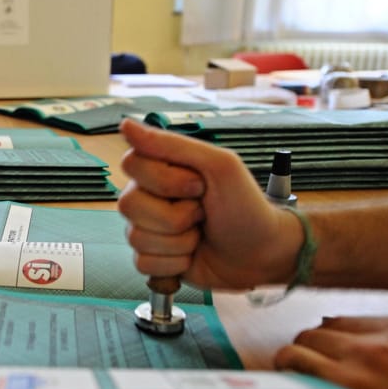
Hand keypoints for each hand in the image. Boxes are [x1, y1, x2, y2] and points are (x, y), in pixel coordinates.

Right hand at [117, 118, 300, 289]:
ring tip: (200, 234)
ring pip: (136, 237)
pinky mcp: (152, 257)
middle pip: (128, 204)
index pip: (131, 164)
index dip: (164, 179)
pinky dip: (174, 264)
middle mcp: (148, 196)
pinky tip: (192, 255)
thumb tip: (125, 124)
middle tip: (201, 212)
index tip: (198, 185)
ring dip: (179, 242)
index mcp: (162, 168)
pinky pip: (143, 263)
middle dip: (174, 216)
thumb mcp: (218, 165)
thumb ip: (170, 144)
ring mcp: (148, 228)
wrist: (262, 254)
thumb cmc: (246, 207)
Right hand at [274, 316, 387, 388]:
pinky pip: (355, 319)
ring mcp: (383, 347)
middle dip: (299, 367)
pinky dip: (354, 334)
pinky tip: (368, 353)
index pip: (279, 388)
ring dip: (323, 347)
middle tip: (312, 379)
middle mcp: (353, 377)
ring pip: (320, 329)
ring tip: (340, 365)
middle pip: (293, 352)